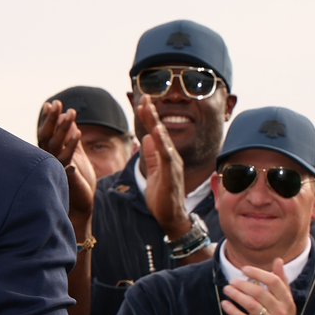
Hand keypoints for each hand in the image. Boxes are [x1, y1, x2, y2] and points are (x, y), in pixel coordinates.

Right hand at [38, 101, 95, 231]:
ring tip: (72, 113)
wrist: (80, 206)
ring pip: (55, 144)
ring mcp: (55, 167)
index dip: (48, 118)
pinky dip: (71, 146)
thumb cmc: (78, 181)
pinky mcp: (63, 176)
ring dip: (63, 127)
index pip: (46, 132)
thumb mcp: (76, 155)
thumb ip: (72, 140)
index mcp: (50, 153)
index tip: (51, 103)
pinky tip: (78, 134)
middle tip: (59, 103)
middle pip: (47, 136)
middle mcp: (49, 159)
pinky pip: (66, 158)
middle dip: (52, 118)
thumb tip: (70, 122)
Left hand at [136, 98, 189, 237]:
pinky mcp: (171, 174)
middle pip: (160, 131)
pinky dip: (161, 143)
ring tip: (149, 109)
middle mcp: (172, 156)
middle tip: (144, 98)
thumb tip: (145, 138)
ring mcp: (173, 164)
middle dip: (152, 114)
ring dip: (155, 123)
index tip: (141, 102)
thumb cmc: (162, 196)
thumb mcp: (153, 171)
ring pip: (163, 140)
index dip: (149, 117)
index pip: (156, 132)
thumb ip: (151, 155)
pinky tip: (156, 132)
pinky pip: (166, 156)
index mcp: (166, 155)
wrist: (170, 217)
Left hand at [221, 259, 310, 314]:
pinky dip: (233, 310)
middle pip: (260, 292)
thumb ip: (281, 281)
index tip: (244, 269)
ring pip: (251, 305)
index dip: (258, 273)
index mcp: (288, 302)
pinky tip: (225, 304)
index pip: (274, 282)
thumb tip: (278, 260)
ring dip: (236, 295)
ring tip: (227, 289)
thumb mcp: (286, 301)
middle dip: (243, 284)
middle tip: (232, 281)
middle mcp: (281, 312)